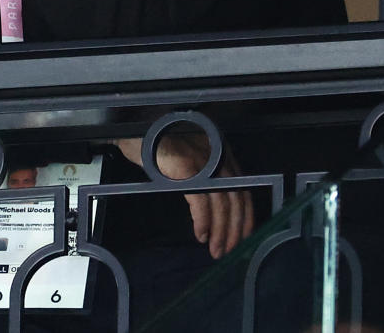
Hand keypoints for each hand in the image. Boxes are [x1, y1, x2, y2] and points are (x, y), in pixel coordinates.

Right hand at [113, 134, 253, 258]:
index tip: (243, 238)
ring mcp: (203, 162)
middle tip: (228, 250)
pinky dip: (203, 221)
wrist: (137, 133)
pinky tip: (201, 233)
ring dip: (220, 231)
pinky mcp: (186, 168)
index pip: (243, 192)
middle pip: (235, 201)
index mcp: (222, 156)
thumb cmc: (160, 147)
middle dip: (234, 230)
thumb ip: (206, 177)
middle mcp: (217, 158)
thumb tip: (218, 212)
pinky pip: (201, 202)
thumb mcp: (191, 160)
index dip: (245, 218)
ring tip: (215, 248)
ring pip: (222, 204)